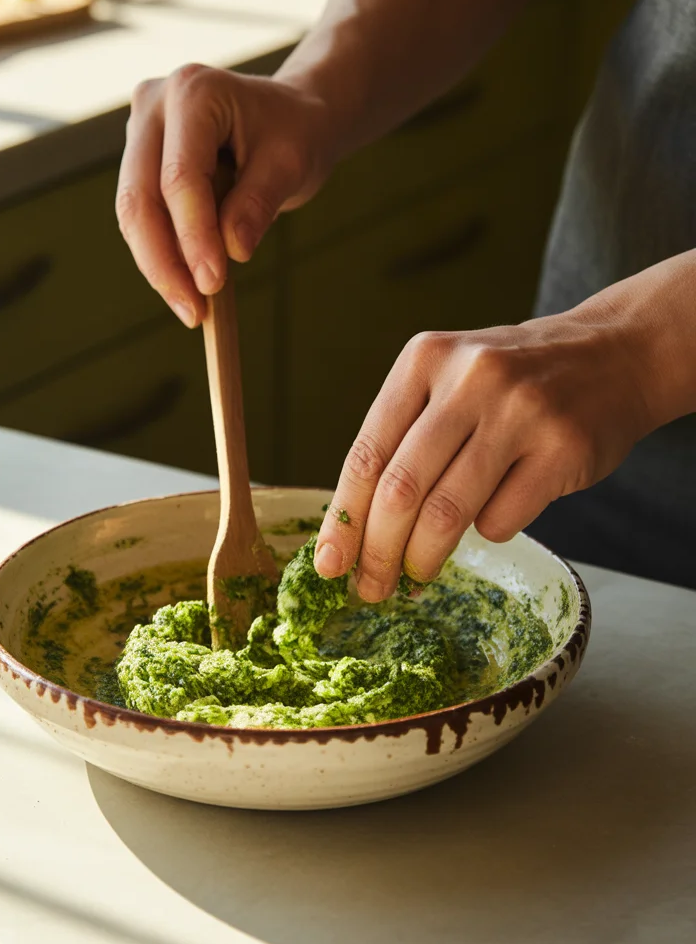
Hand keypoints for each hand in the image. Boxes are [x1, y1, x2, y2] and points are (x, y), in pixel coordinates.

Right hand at [116, 64, 331, 326]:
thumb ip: (259, 202)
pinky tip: (184, 288)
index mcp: (194, 91)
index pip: (182, 176)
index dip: (193, 235)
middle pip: (140, 195)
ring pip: (133, 211)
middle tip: (193, 312)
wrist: (290, 117)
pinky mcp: (139, 158)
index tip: (213, 285)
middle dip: (164, 260)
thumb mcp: (292, 163)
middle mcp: (154, 104)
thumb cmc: (295, 133)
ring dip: (158, 265)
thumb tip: (231, 252)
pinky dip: (161, 254)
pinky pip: (141, 216)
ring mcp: (140, 130)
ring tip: (191, 309)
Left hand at [312, 310, 655, 600]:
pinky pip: (502, 519)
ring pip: (449, 512)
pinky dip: (487, 532)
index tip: (330, 564)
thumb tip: (354, 529)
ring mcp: (519, 412)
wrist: (614, 354)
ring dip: (424, 557)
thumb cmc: (511, 382)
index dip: (344, 518)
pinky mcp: (562, 448)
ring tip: (416, 576)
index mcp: (425, 359)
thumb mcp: (448, 380)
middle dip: (379, 552)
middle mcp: (469, 379)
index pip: (367, 453)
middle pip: (401, 489)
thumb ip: (405, 436)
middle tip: (371, 589)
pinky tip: (493, 517)